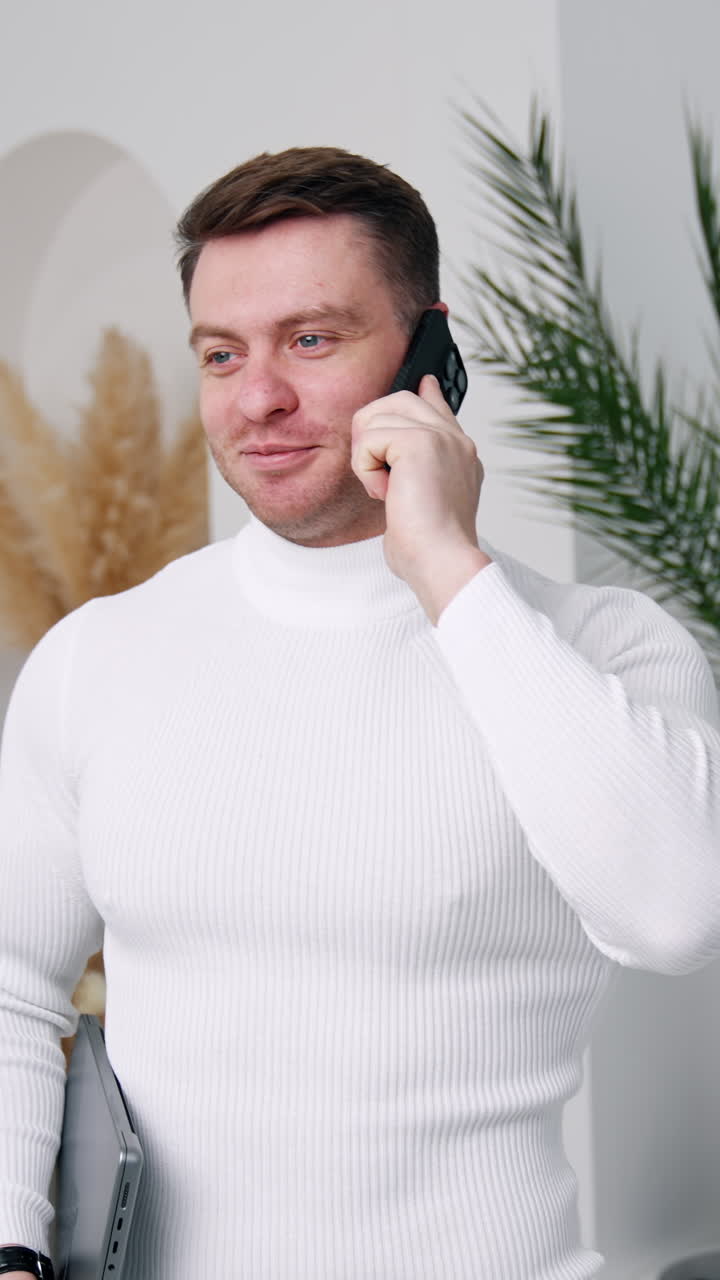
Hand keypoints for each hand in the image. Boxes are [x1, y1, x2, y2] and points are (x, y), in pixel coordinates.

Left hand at [351, 374, 490, 622]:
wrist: (441, 561)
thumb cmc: (430, 549)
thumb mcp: (420, 504)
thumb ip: (411, 475)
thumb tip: (391, 456)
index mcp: (462, 456)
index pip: (441, 409)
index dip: (427, 394)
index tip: (426, 382)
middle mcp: (457, 441)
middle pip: (399, 400)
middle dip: (371, 432)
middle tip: (376, 474)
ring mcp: (442, 437)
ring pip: (377, 414)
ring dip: (367, 457)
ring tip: (385, 490)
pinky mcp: (420, 442)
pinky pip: (369, 439)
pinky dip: (366, 469)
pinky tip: (384, 494)